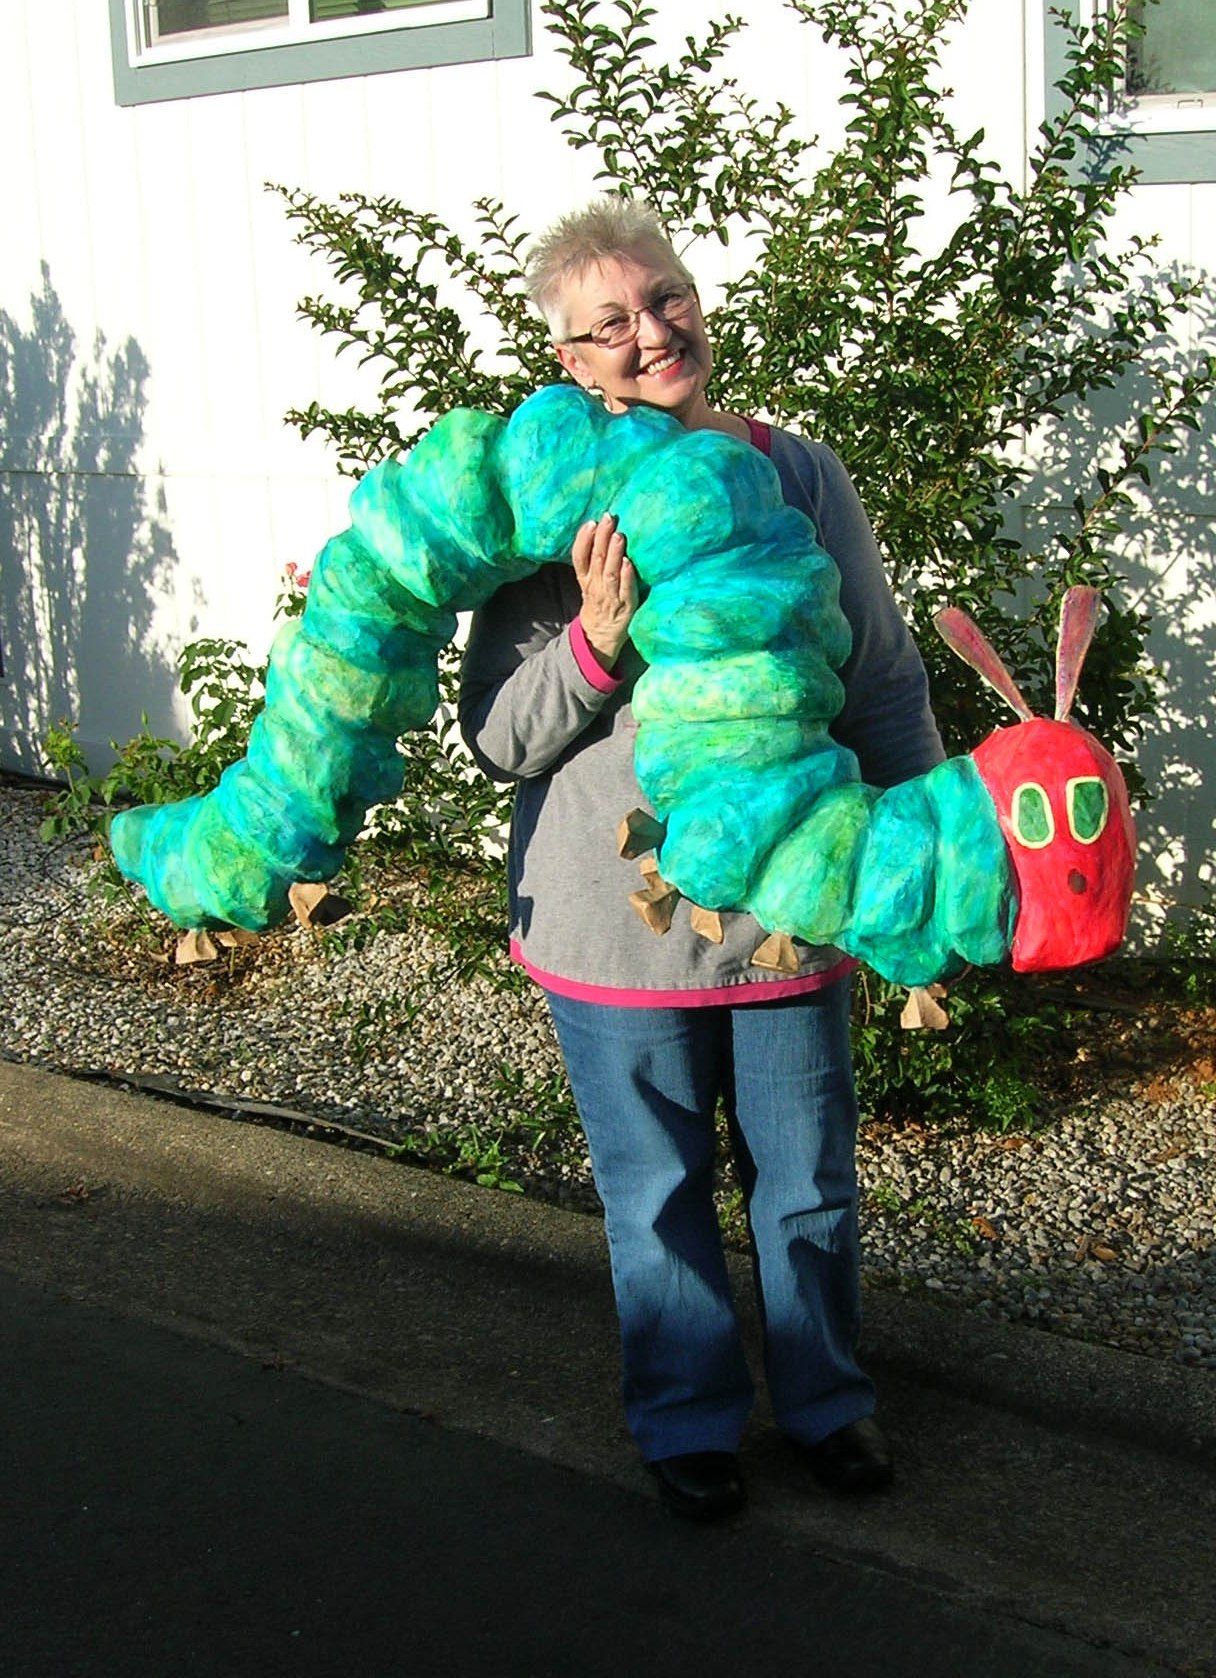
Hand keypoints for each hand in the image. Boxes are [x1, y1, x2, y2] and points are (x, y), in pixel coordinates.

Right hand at [572, 513, 637, 669]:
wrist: (600, 637)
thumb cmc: (598, 603)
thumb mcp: (588, 582)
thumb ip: (592, 560)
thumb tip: (600, 530)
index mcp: (585, 579)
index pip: (580, 557)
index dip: (583, 540)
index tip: (591, 522)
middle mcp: (595, 587)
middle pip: (596, 560)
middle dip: (602, 537)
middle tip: (608, 518)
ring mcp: (610, 598)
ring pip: (609, 574)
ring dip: (613, 554)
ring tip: (618, 536)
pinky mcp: (626, 607)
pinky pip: (625, 592)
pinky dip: (626, 578)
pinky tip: (628, 564)